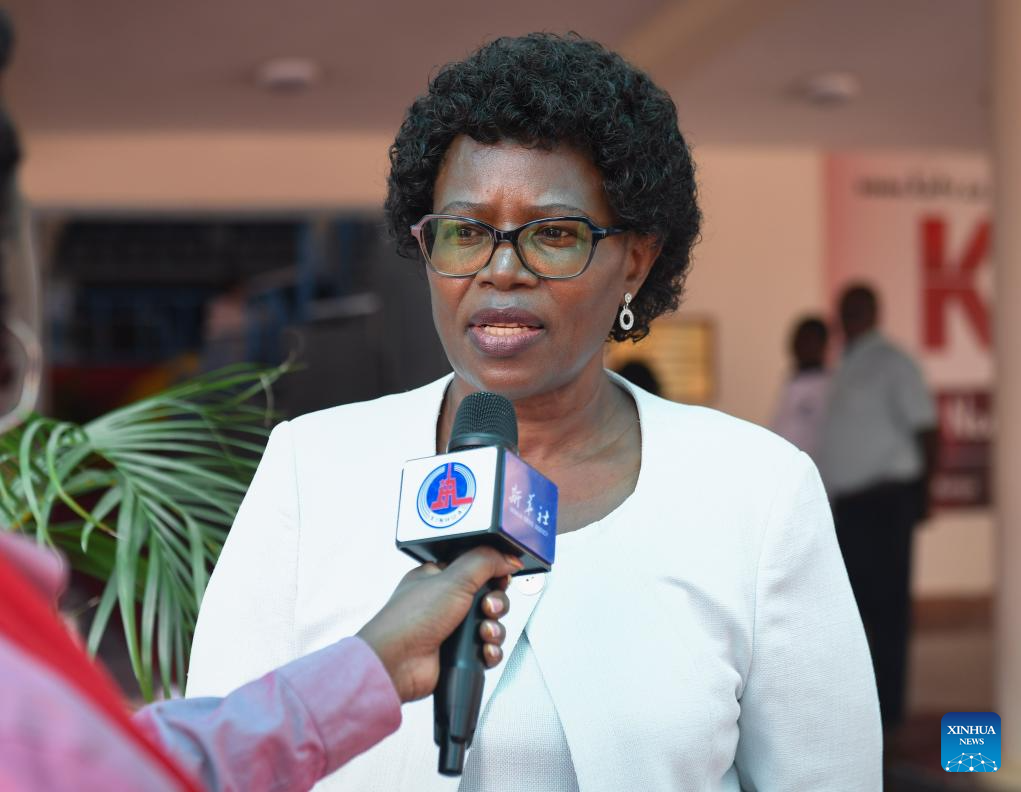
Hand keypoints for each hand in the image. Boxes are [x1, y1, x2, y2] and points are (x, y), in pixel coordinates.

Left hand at [356, 547, 521, 702]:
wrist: (397, 664)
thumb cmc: (409, 620)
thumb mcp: (453, 578)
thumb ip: (485, 562)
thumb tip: (508, 558)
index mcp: (438, 577)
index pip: (476, 568)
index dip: (493, 573)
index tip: (501, 578)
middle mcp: (445, 602)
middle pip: (489, 597)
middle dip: (496, 604)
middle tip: (487, 607)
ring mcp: (451, 629)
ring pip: (491, 624)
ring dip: (494, 629)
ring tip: (483, 632)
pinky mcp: (458, 654)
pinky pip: (487, 649)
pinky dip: (490, 651)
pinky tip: (482, 650)